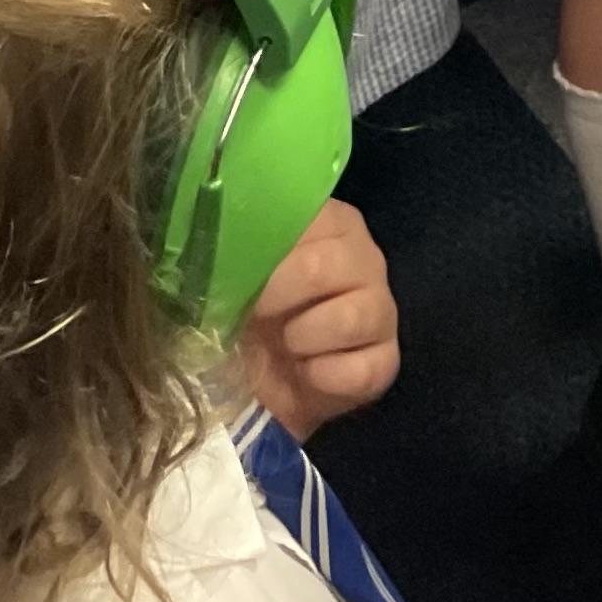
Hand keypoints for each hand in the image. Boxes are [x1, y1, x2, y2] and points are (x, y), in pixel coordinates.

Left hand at [237, 198, 399, 440]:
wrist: (261, 384)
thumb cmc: (246, 314)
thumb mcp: (234, 276)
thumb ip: (233, 251)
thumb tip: (214, 249)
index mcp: (329, 221)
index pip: (302, 218)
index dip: (261, 251)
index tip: (234, 276)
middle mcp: (362, 255)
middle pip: (319, 268)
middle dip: (276, 297)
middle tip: (256, 314)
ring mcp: (381, 307)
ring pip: (348, 318)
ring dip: (303, 339)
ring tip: (287, 346)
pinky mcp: (387, 359)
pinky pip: (362, 369)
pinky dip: (323, 378)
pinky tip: (307, 374)